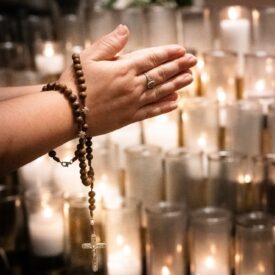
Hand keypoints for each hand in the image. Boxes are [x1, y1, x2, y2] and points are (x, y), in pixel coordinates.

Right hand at [60, 25, 196, 135]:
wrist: (66, 114)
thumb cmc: (75, 84)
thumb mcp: (87, 57)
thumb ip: (109, 44)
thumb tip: (126, 30)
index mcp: (123, 69)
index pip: (152, 58)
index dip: (168, 53)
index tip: (182, 50)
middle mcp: (132, 86)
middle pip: (160, 74)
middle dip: (179, 66)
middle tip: (194, 62)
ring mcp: (132, 103)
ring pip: (160, 92)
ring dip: (177, 84)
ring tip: (190, 79)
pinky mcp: (129, 118)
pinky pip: (151, 111)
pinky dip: (164, 107)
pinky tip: (175, 103)